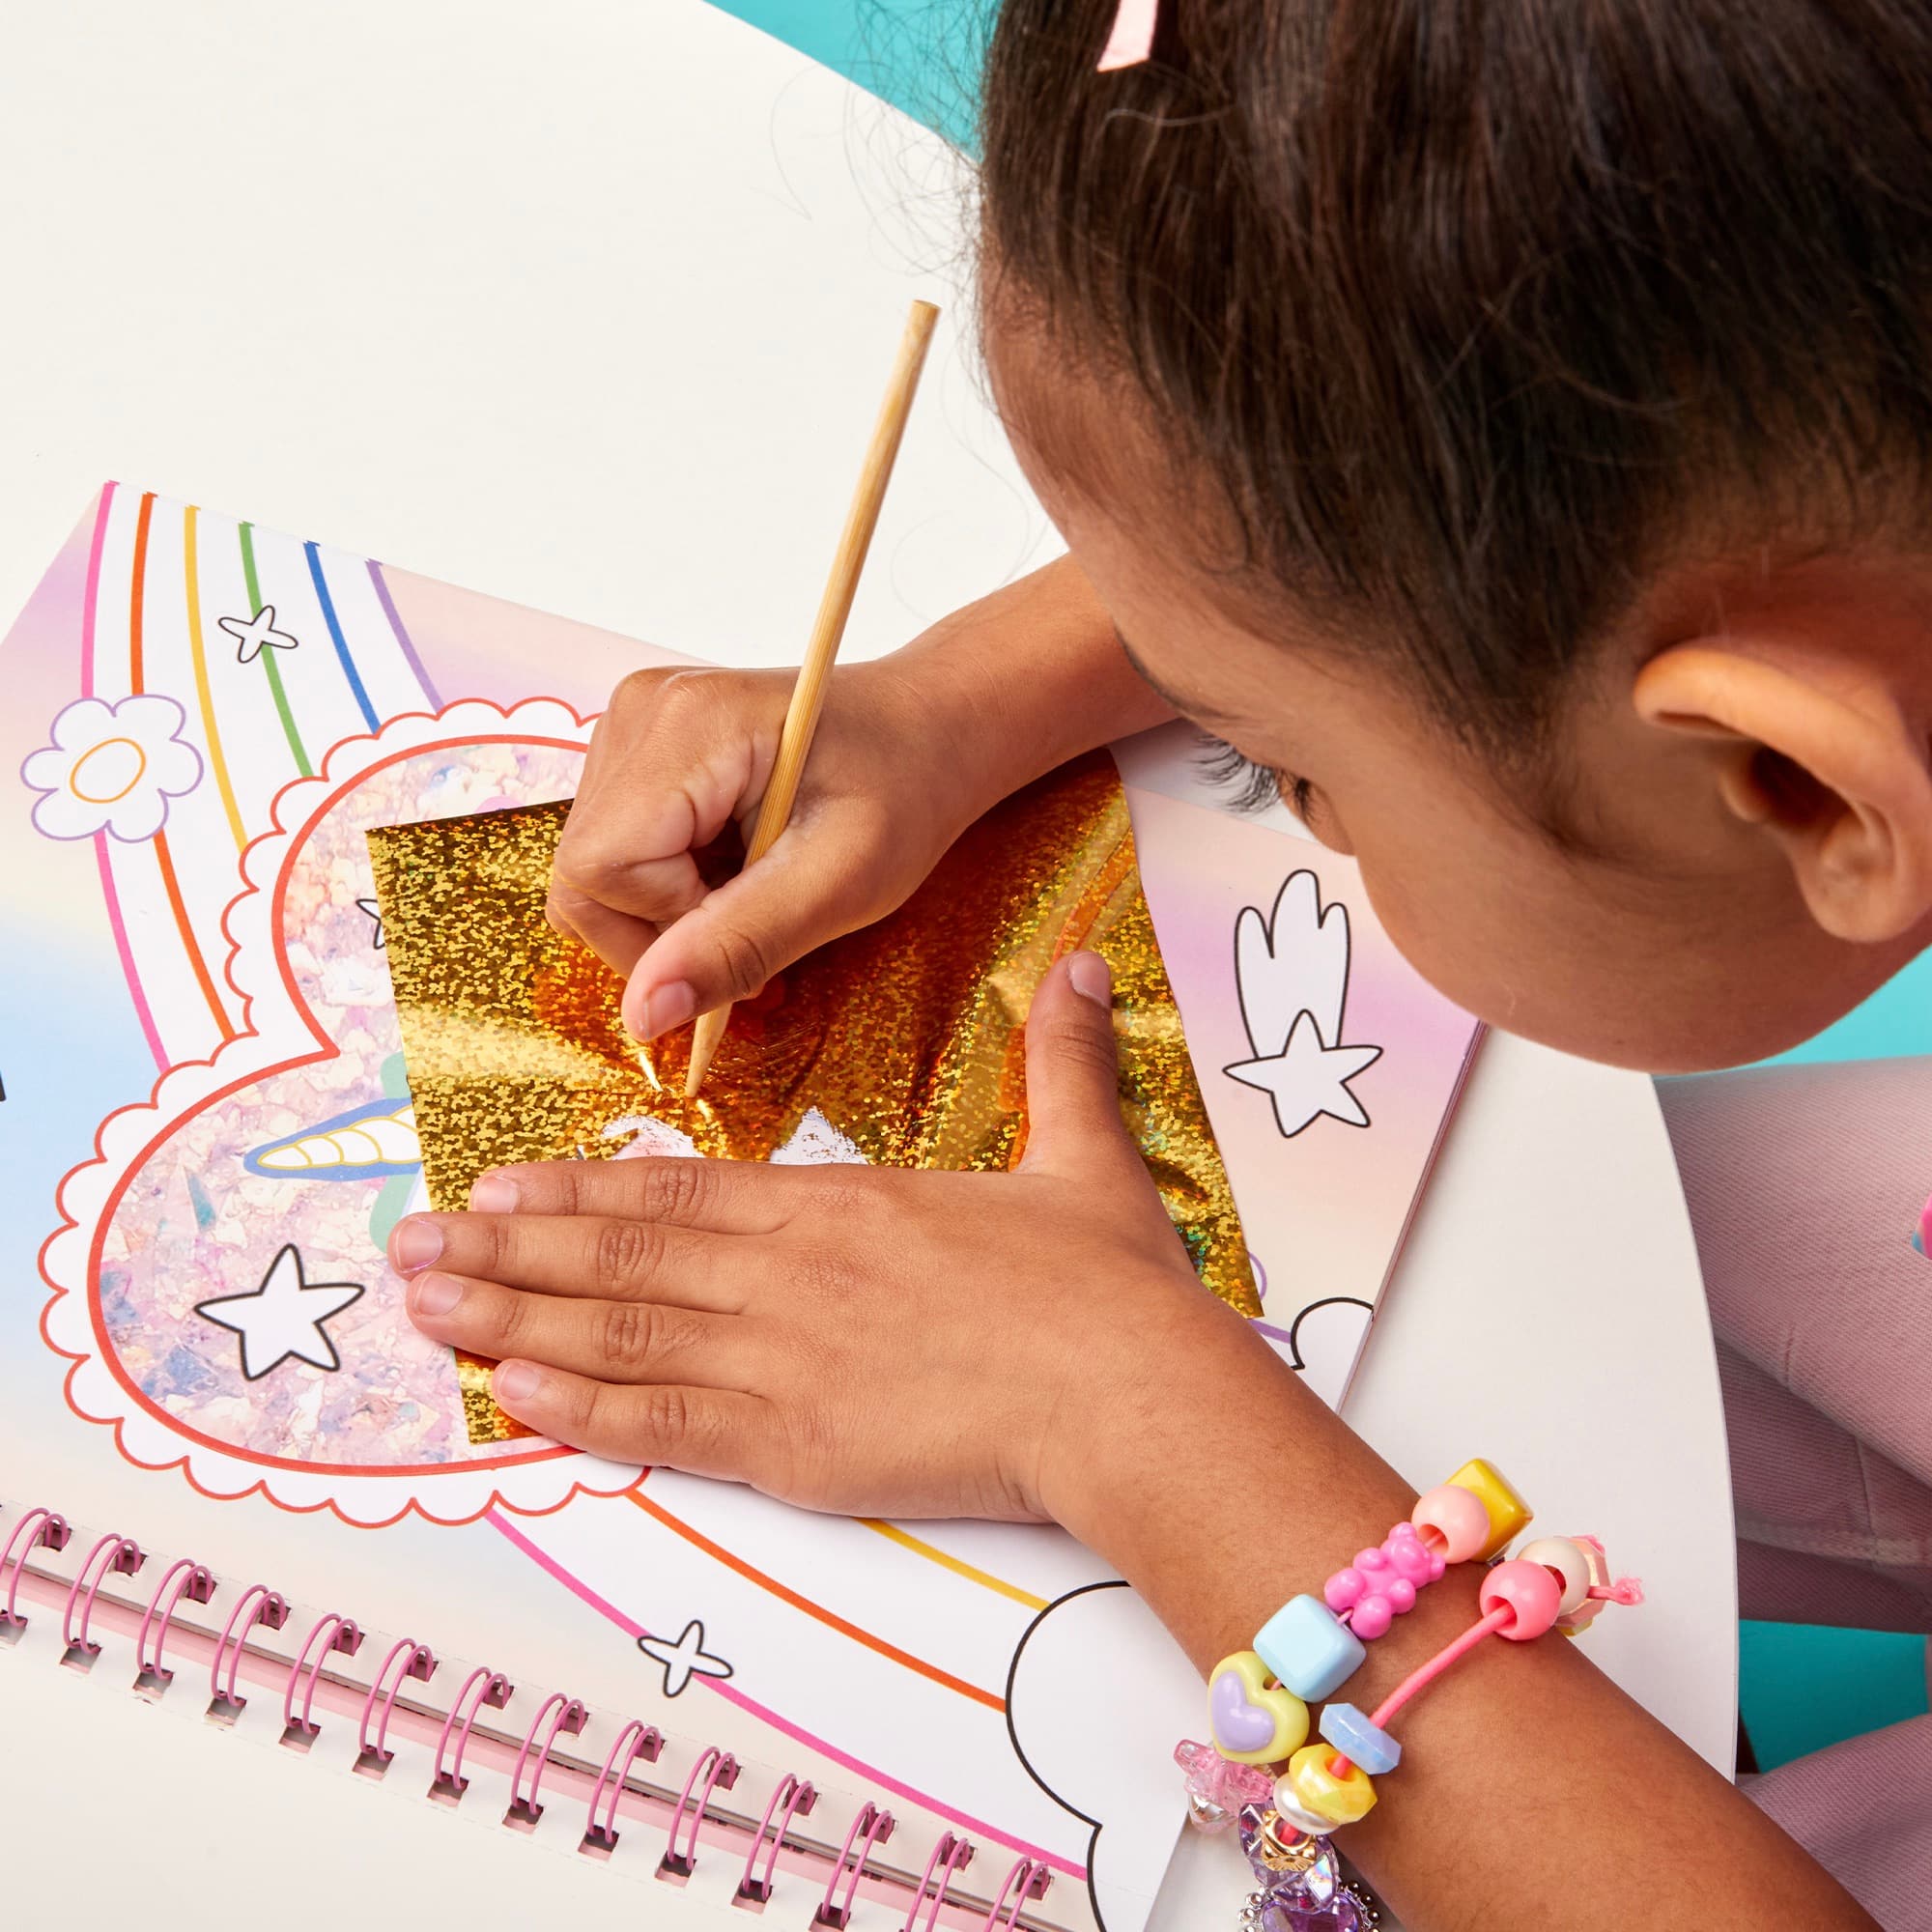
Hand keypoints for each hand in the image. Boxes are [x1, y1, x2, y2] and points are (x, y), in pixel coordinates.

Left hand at [389, 953, 1274, 1521]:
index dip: (581, 1189)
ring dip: (512, 1320)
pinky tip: (516, 1398)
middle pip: (620, 1256)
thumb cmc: (1105, 1285)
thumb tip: (1078, 967)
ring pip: (618, 1333)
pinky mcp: (794, 1446)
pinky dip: (583, 1411)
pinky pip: (666, 1425)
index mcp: (839, 1208)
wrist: (1129, 1391)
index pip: (679, 1190)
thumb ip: (1058, 1061)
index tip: (502, 1184)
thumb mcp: (1083, 1156)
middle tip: (408, 1246)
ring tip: (427, 1310)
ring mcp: (779, 1361)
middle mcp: (786, 1274)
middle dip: (505, 1251)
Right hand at [547, 557, 1173, 1042]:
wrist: (931, 726)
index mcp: (687, 724)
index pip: (601, 871)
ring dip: (670, 910)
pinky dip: (670, 882)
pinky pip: (615, 848)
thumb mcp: (840, 883)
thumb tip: (643, 1017)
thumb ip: (737, 946)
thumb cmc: (905, 791)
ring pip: (594, 870)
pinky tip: (738, 864)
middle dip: (664, 929)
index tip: (756, 917)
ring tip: (758, 886)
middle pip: (584, 875)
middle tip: (760, 922)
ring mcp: (632, 722)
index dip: (667, 925)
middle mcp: (640, 710)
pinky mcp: (638, 745)